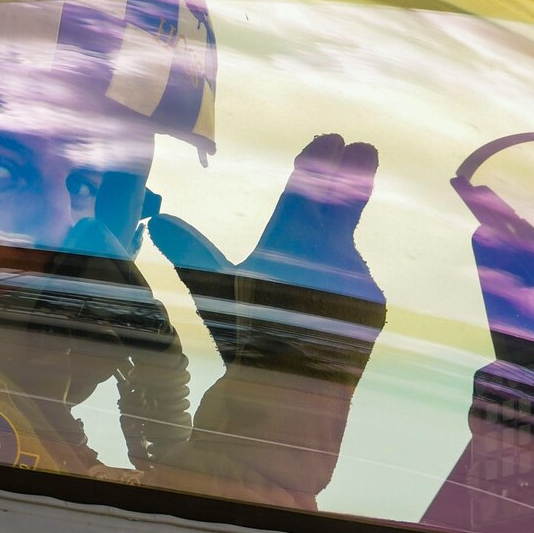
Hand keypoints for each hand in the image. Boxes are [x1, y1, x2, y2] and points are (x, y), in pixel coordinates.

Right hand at [148, 133, 384, 371]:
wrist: (296, 393)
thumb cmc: (246, 337)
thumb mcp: (215, 292)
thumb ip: (192, 253)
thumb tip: (159, 221)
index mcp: (289, 238)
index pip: (307, 187)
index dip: (318, 161)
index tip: (331, 140)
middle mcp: (328, 248)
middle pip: (341, 201)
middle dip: (351, 172)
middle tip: (362, 148)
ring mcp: (357, 273)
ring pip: (341, 252)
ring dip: (331, 254)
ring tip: (306, 287)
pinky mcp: (374, 300)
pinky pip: (355, 283)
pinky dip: (340, 288)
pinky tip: (322, 310)